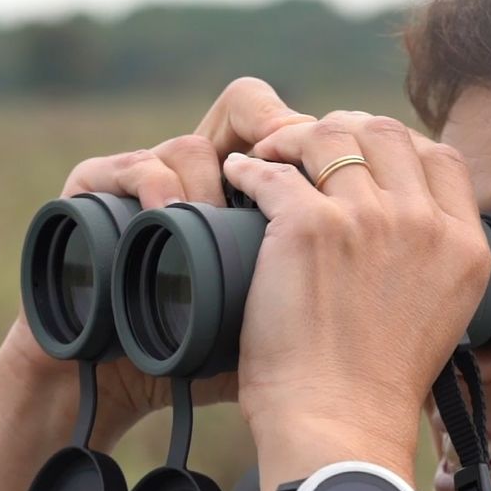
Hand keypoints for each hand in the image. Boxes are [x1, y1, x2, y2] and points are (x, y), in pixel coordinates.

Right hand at [0, 80, 315, 449]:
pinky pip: (130, 167)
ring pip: (191, 144)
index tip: (344, 180)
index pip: (290, 129)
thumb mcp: (274, 318)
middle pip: (245, 105)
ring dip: (214, 183)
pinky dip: (155, 187)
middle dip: (273, 134)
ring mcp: (142, 178)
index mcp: (244, 191)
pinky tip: (175, 214)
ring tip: (226, 227)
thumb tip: (400, 270)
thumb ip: (327, 285)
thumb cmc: (194, 358)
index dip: (324, 142)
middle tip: (294, 176)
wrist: (108, 385)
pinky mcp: (90, 195)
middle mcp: (196, 173)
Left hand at [219, 110, 490, 483]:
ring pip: (327, 136)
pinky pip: (272, 171)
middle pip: (385, 131)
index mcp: (462, 245)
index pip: (440, 156)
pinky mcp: (309, 228)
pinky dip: (250, 168)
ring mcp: (367, 220)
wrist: (341, 425)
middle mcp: (422, 224)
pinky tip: (239, 175)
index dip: (398, 146)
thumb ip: (432, 258)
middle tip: (308, 147)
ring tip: (269, 155)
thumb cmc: (378, 386)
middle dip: (343, 128)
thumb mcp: (441, 314)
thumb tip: (403, 217)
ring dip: (291, 139)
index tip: (364, 157)